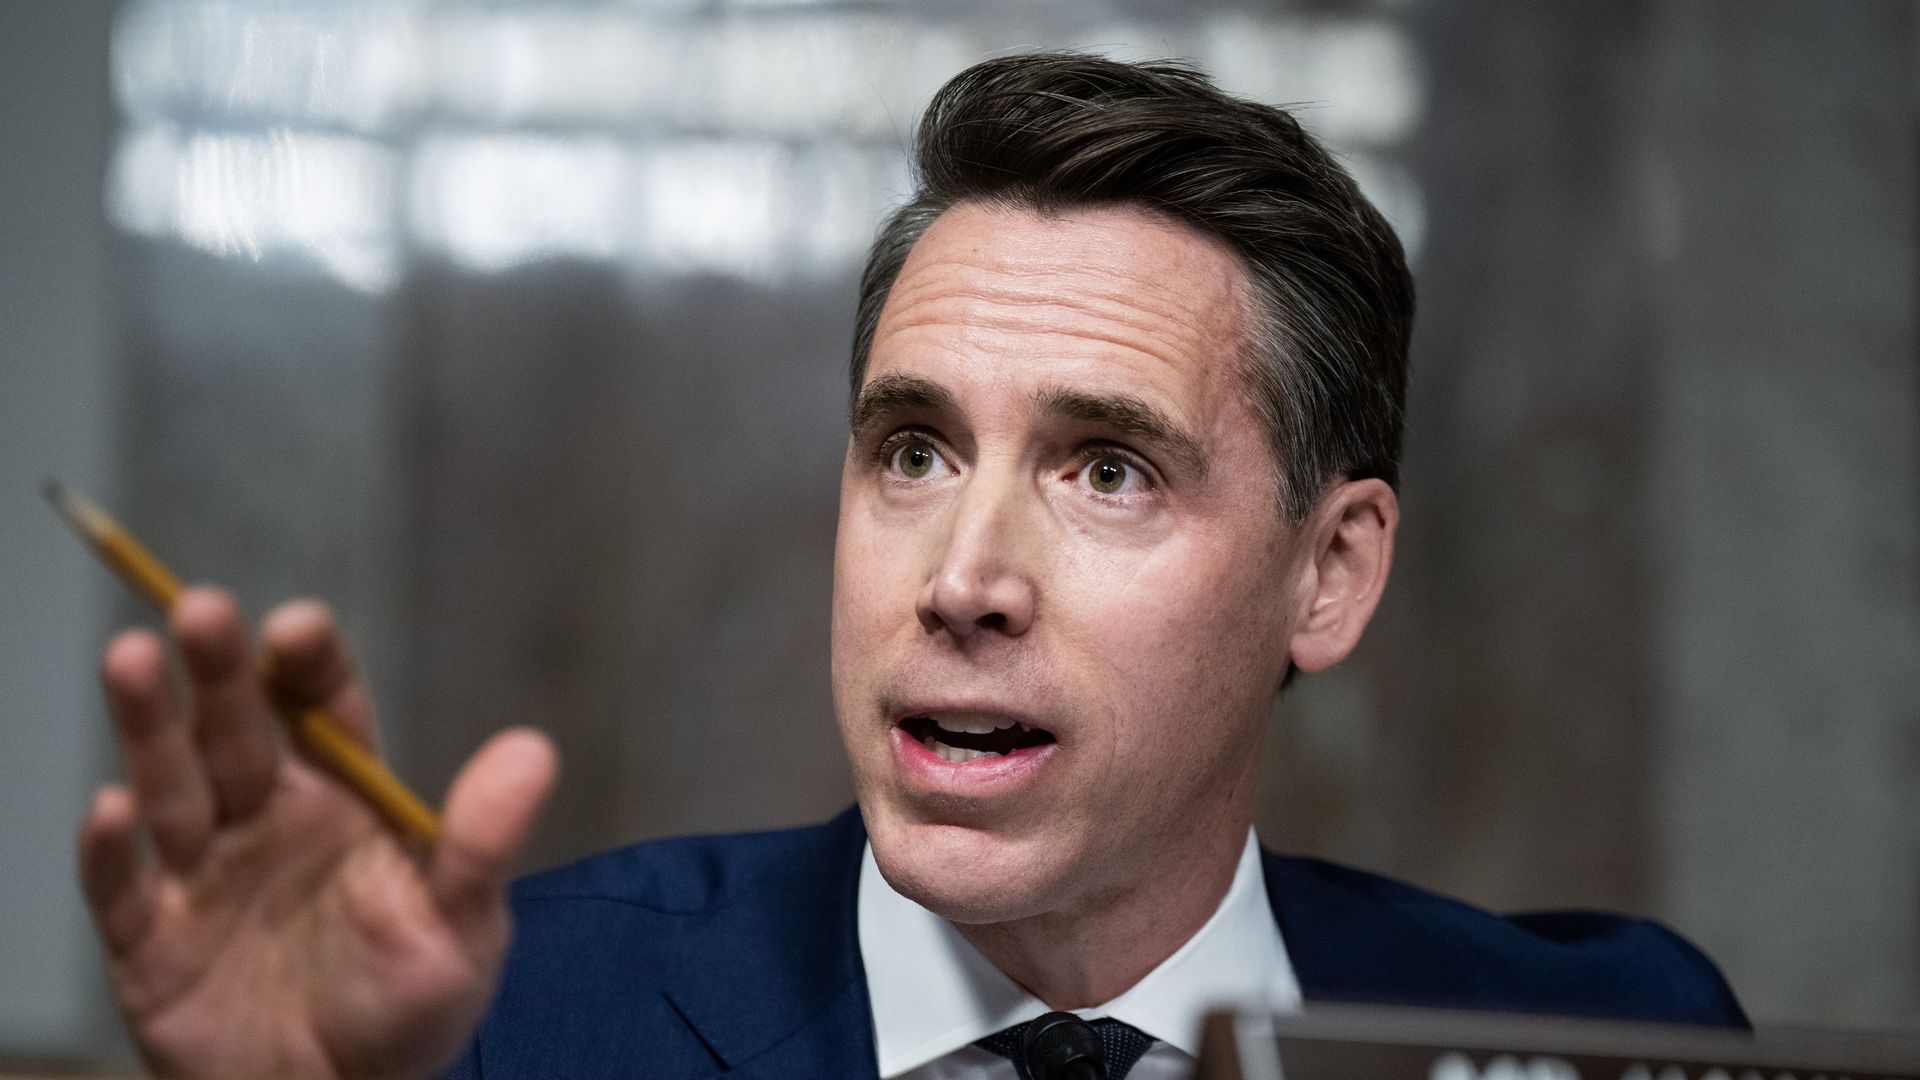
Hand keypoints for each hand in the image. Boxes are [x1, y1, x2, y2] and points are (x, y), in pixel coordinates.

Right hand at [78, 587, 556, 1079]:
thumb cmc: (410, 1010)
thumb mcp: (464, 927)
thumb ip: (484, 843)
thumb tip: (534, 749)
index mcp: (345, 800)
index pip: (323, 710)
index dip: (308, 662)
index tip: (295, 627)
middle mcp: (268, 818)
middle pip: (238, 728)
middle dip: (219, 670)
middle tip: (203, 608)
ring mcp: (205, 874)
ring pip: (172, 785)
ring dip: (149, 726)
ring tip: (129, 658)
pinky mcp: (153, 942)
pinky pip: (125, 889)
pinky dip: (112, 851)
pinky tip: (112, 808)